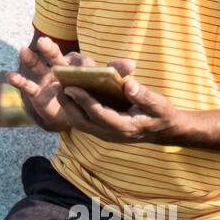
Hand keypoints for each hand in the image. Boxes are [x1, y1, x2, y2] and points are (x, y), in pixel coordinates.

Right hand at [6, 36, 97, 131]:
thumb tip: (99, 75)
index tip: (86, 68)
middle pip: (54, 56)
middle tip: (43, 42)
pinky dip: (18, 81)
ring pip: (37, 66)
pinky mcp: (37, 92)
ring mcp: (46, 79)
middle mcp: (59, 68)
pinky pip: (27, 85)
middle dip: (49, 49)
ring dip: (30, 58)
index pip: (78, 61)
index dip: (81, 64)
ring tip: (22, 50)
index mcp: (75, 67)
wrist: (70, 117)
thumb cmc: (83, 100)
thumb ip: (93, 85)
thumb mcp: (92, 95)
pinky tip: (10, 75)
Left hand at [56, 59, 182, 143]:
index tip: (70, 87)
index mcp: (125, 127)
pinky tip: (68, 93)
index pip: (99, 114)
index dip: (84, 101)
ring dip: (68, 106)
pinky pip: (83, 121)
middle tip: (56, 85)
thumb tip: (128, 84)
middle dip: (68, 104)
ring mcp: (105, 134)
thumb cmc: (161, 114)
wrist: (163, 130)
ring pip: (80, 123)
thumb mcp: (159, 104)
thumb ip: (144, 95)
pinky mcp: (102, 130)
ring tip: (57, 87)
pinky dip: (73, 108)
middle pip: (83, 121)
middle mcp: (111, 134)